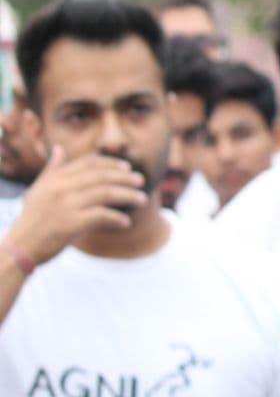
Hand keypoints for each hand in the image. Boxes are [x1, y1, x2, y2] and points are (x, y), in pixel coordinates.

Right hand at [5, 148, 146, 271]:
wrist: (21, 247)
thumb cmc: (33, 218)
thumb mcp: (39, 190)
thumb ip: (52, 170)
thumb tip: (59, 149)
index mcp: (55, 178)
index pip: (89, 163)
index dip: (111, 164)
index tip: (127, 168)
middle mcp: (60, 188)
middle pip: (101, 176)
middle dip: (125, 178)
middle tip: (141, 181)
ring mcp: (65, 205)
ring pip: (106, 194)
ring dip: (128, 196)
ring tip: (142, 199)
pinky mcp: (70, 224)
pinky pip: (102, 216)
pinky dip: (117, 218)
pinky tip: (126, 222)